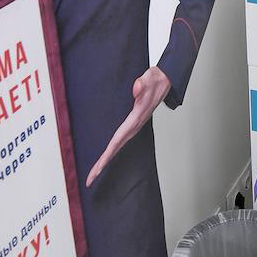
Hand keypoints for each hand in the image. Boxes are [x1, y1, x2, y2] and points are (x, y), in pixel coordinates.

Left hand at [86, 66, 171, 185]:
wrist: (166, 80)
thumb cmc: (156, 80)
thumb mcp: (150, 78)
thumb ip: (142, 84)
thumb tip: (136, 88)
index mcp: (136, 119)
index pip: (117, 140)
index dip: (107, 155)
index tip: (98, 168)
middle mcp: (134, 125)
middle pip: (115, 149)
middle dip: (103, 164)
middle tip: (90, 179)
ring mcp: (134, 126)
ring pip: (117, 146)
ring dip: (106, 159)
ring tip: (95, 171)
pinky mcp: (132, 123)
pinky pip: (119, 139)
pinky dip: (111, 150)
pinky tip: (106, 154)